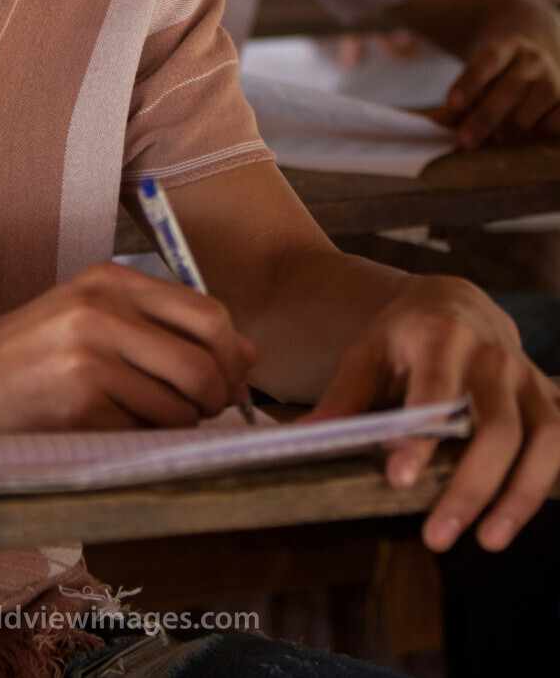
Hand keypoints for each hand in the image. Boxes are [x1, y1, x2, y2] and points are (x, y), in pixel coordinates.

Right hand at [0, 261, 257, 433]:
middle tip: (202, 410)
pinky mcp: (80, 406)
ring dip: (176, 424)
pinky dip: (141, 439)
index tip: (228, 378)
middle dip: (216, 397)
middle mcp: (102, 311)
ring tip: (141, 416)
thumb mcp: (97, 316)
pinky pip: (145, 433)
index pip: (209, 313)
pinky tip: (109, 426)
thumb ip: (166, 326)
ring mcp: (91, 359)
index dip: (231, 354)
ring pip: (180, 407)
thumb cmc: (34, 352)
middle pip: (205, 363)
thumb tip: (249, 354)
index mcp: (111, 280)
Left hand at [303, 275, 559, 550]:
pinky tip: (518, 519)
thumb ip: (344, 396)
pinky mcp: (547, 396)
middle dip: (470, 487)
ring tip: (487, 541)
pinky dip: (544, 481)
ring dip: (519, 495)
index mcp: (442, 334)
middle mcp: (492, 354)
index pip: (435, 391)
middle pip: (495, 427)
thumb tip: (305, 437)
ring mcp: (526, 375)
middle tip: (435, 536)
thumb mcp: (367, 352)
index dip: (420, 438)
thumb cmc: (404, 334)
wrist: (454, 300)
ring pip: (541, 439)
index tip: (399, 479)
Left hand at [441, 34, 559, 146]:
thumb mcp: (476, 78)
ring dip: (516, 123)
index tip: (451, 105)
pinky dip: (543, 130)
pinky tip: (524, 141)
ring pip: (540, 98)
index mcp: (506, 45)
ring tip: (496, 140)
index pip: (487, 60)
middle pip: (511, 86)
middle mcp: (534, 58)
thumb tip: (436, 121)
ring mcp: (555, 76)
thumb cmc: (497, 78)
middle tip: (464, 141)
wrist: (538, 60)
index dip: (469, 82)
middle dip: (486, 116)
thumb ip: (458, 102)